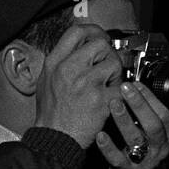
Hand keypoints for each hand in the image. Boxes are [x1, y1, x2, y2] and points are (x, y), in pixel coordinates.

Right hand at [33, 22, 123, 148]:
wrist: (55, 138)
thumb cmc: (51, 113)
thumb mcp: (46, 80)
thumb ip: (61, 62)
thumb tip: (80, 48)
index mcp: (55, 62)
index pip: (77, 32)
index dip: (93, 31)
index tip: (100, 38)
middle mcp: (70, 69)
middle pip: (100, 44)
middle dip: (108, 54)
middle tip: (107, 67)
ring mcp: (86, 83)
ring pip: (114, 63)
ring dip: (116, 74)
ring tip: (107, 85)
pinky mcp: (101, 99)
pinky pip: (122, 86)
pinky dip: (121, 92)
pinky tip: (113, 98)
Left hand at [98, 82, 168, 168]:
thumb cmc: (147, 150)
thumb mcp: (157, 133)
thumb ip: (150, 113)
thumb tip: (135, 86)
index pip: (165, 115)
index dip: (151, 99)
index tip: (136, 84)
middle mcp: (160, 148)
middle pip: (154, 125)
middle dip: (140, 105)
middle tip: (125, 88)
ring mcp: (145, 161)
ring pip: (136, 139)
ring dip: (124, 120)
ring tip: (113, 103)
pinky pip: (118, 159)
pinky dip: (108, 147)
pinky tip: (100, 135)